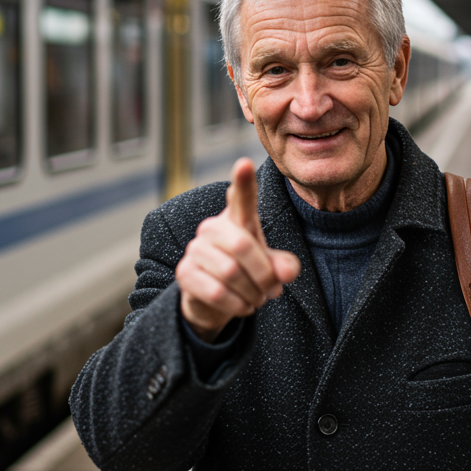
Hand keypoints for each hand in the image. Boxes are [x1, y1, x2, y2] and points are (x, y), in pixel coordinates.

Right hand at [176, 158, 300, 341]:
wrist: (215, 300)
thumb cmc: (248, 272)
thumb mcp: (271, 268)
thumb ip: (284, 266)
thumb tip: (286, 272)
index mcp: (238, 219)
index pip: (241, 198)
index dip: (243, 182)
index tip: (243, 163)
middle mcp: (212, 227)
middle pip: (242, 246)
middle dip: (263, 275)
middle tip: (272, 291)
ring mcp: (195, 249)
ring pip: (230, 273)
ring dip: (252, 294)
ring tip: (257, 300)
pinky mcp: (184, 273)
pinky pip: (216, 292)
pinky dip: (237, 305)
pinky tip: (243, 306)